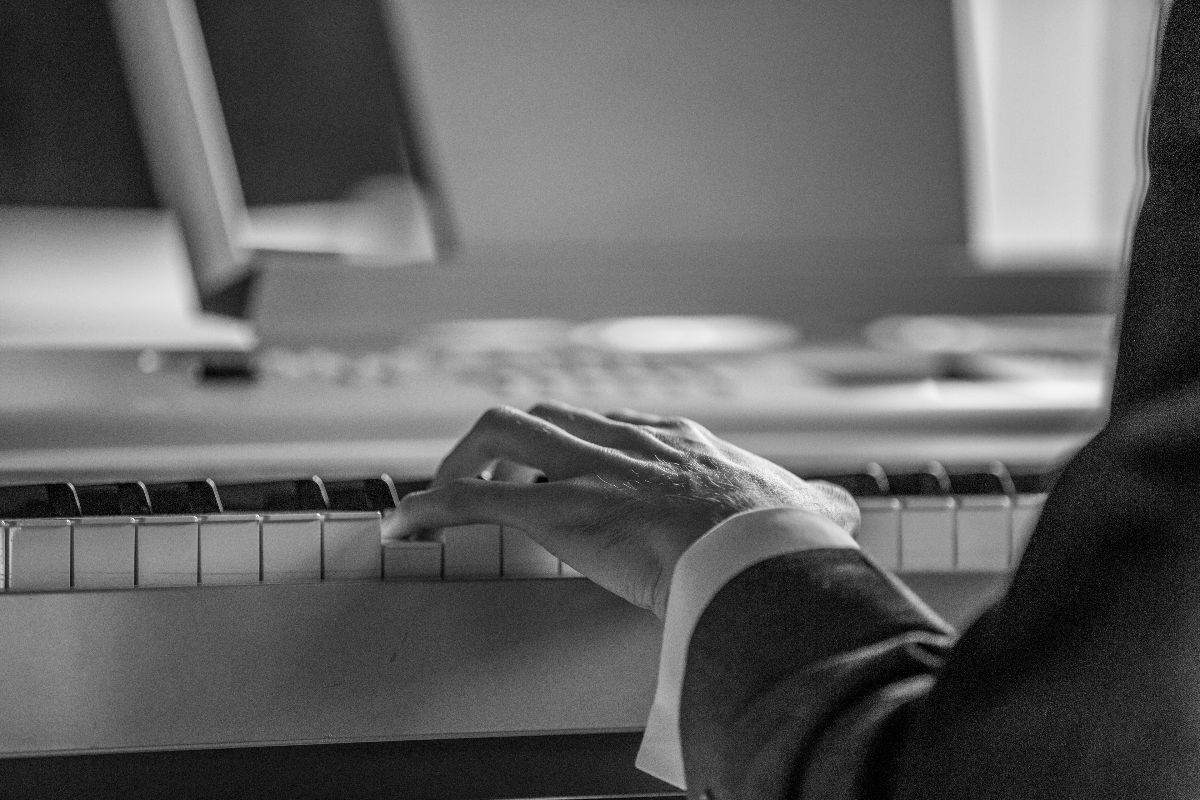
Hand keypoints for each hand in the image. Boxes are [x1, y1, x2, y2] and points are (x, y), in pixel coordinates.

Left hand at [393, 401, 858, 617]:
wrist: (758, 552)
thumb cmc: (780, 538)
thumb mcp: (806, 509)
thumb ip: (815, 505)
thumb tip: (846, 512)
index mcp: (674, 443)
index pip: (610, 425)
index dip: (574, 444)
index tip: (558, 465)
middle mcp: (622, 444)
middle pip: (546, 414)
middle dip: (506, 441)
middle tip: (486, 475)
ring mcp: (586, 473)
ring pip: (501, 431)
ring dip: (461, 461)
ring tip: (438, 497)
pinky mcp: (555, 511)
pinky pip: (473, 498)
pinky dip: (430, 510)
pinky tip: (404, 529)